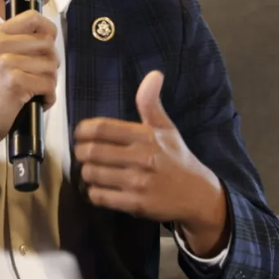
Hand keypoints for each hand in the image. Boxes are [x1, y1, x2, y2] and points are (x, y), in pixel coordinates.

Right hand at [0, 10, 57, 165]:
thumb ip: (14, 45)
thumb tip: (48, 39)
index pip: (32, 17)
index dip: (48, 29)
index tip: (49, 43)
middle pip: (47, 43)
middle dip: (51, 63)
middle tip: (42, 77)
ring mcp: (6, 62)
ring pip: (50, 65)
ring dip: (50, 82)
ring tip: (37, 92)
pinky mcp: (15, 82)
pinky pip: (48, 84)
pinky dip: (49, 97)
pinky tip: (39, 102)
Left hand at [74, 70, 228, 255]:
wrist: (198, 195)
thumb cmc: (177, 158)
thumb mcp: (166, 128)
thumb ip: (151, 103)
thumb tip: (154, 74)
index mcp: (145, 136)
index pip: (101, 128)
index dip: (82, 130)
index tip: (80, 134)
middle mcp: (141, 158)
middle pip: (92, 151)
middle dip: (80, 152)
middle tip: (82, 153)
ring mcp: (138, 182)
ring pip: (92, 174)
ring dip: (85, 172)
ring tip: (90, 170)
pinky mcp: (136, 204)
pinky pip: (100, 196)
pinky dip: (93, 192)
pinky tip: (99, 188)